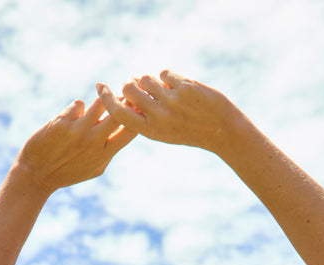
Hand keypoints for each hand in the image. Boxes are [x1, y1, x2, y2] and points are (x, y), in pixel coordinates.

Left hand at [15, 97, 136, 193]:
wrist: (36, 175)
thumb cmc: (68, 172)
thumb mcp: (95, 169)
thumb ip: (110, 151)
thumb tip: (124, 130)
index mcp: (105, 154)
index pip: (131, 130)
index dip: (137, 116)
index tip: (136, 108)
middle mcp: (94, 141)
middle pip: (120, 113)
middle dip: (123, 101)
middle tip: (120, 95)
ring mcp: (78, 130)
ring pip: (101, 102)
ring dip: (101, 99)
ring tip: (98, 101)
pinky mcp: (63, 122)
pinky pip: (79, 105)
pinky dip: (76, 109)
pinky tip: (70, 118)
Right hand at [96, 71, 239, 152]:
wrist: (222, 130)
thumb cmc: (190, 131)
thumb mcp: (164, 132)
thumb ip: (145, 117)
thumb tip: (128, 94)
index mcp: (150, 130)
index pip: (119, 113)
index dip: (108, 98)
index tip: (101, 87)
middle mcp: (158, 115)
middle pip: (130, 88)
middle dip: (131, 83)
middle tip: (137, 84)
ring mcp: (171, 100)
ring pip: (146, 78)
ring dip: (151, 80)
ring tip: (162, 89)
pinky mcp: (184, 86)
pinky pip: (165, 73)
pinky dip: (169, 77)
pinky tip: (179, 86)